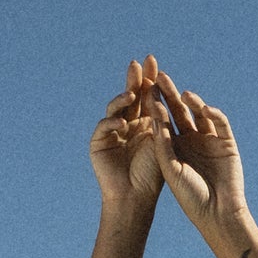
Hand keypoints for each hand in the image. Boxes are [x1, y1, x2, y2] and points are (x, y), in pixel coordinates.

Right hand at [89, 55, 163, 219]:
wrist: (136, 198)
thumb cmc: (152, 174)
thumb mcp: (158, 139)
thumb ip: (156, 114)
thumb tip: (157, 84)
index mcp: (144, 122)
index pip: (146, 95)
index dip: (148, 78)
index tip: (152, 60)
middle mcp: (127, 123)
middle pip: (130, 96)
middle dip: (133, 80)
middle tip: (137, 64)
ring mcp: (111, 132)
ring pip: (116, 108)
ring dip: (122, 100)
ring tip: (131, 95)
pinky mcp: (98, 142)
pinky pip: (104, 127)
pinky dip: (113, 124)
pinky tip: (123, 124)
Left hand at [152, 71, 248, 239]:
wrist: (217, 213)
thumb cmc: (190, 196)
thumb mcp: (171, 168)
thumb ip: (163, 142)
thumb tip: (154, 114)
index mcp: (174, 147)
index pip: (162, 120)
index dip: (154, 103)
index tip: (144, 88)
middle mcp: (191, 140)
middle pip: (178, 111)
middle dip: (169, 94)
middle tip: (159, 77)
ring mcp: (209, 140)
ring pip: (199, 113)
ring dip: (191, 102)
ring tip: (182, 93)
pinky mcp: (226, 143)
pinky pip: (220, 122)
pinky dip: (213, 114)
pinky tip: (204, 109)